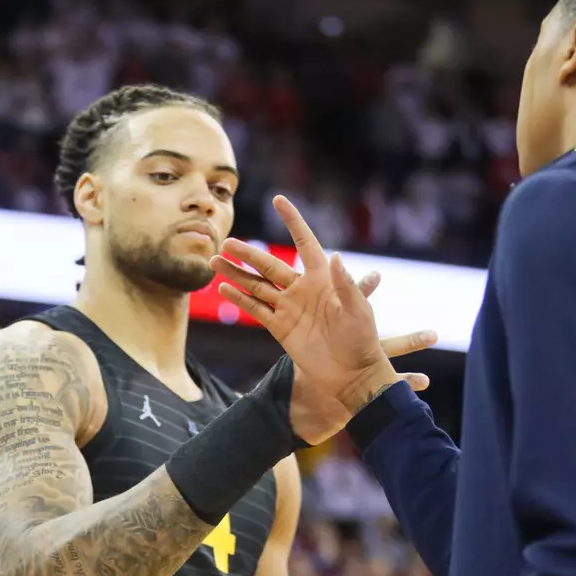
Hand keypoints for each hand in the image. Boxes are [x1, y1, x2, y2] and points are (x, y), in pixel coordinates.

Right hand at [211, 196, 435, 429]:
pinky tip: (223, 289)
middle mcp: (302, 289)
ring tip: (214, 261)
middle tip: (225, 242)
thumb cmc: (361, 340)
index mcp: (322, 278)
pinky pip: (256, 309)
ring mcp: (289, 308)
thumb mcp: (358, 310)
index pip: (304, 242)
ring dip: (236, 274)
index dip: (292, 221)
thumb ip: (346, 284)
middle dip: (247, 253)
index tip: (278, 200)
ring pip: (256, 286)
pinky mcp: (280, 328)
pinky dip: (240, 299)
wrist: (351, 374)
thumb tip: (334, 256)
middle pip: (269, 265)